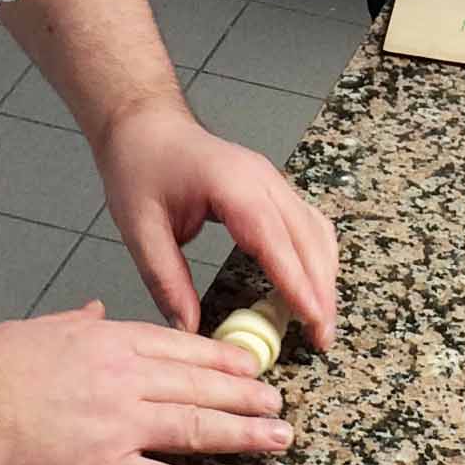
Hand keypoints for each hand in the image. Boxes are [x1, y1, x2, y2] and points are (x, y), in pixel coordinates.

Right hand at [0, 302, 289, 464]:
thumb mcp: (35, 329)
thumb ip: (75, 321)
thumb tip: (96, 308)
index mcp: (108, 340)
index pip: (180, 346)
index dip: (222, 358)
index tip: (250, 365)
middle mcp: (125, 379)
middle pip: (200, 385)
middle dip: (246, 394)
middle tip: (278, 404)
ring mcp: (119, 424)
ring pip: (196, 427)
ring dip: (242, 435)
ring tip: (276, 439)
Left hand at [93, 92, 338, 347]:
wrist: (145, 125)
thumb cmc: (139, 168)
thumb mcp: (139, 228)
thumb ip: (165, 280)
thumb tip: (189, 330)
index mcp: (231, 185)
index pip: (274, 238)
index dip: (297, 281)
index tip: (313, 319)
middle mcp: (263, 180)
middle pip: (308, 237)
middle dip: (321, 290)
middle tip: (323, 339)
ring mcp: (273, 181)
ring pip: (316, 231)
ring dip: (324, 275)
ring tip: (320, 322)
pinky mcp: (273, 189)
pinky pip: (308, 224)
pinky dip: (316, 258)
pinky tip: (313, 286)